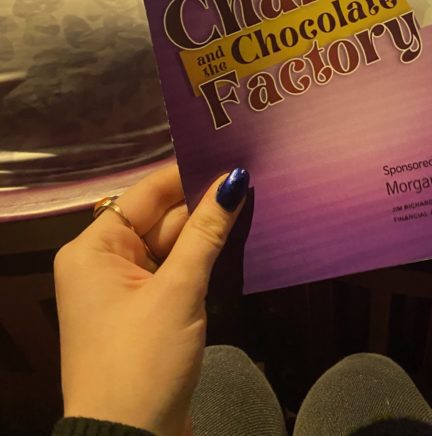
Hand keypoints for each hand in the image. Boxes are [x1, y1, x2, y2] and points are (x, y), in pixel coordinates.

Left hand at [55, 163, 248, 435]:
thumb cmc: (142, 359)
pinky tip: (238, 241)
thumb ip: (206, 232)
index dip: (189, 173)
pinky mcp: (146, 313)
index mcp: (95, 248)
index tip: (231, 152)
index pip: (147, 193)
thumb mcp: (178, 291)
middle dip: (204, 204)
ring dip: (207, 233)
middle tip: (254, 177)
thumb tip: (234, 179)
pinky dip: (202, 261)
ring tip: (255, 200)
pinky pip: (175, 272)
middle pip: (161, 218)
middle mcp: (105, 262)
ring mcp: (126, 290)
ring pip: (173, 245)